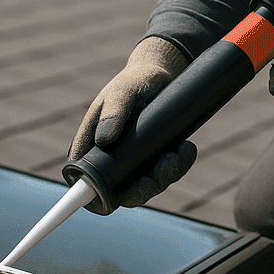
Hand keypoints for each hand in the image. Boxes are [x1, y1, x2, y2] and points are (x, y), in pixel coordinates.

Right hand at [69, 37, 194, 206]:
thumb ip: (113, 112)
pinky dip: (179, 165)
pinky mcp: (153, 160)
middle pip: (123, 193)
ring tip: (180, 150)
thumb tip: (104, 139)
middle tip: (165, 164)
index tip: (118, 196)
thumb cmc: (131, 82)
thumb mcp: (121, 92)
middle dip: (146, 187)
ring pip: (148, 186)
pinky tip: (186, 148)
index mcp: (90, 149)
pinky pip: (165, 174)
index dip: (97, 197)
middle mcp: (110, 161)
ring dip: (166, 175)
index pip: (87, 183)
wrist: (156, 76)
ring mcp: (133, 163)